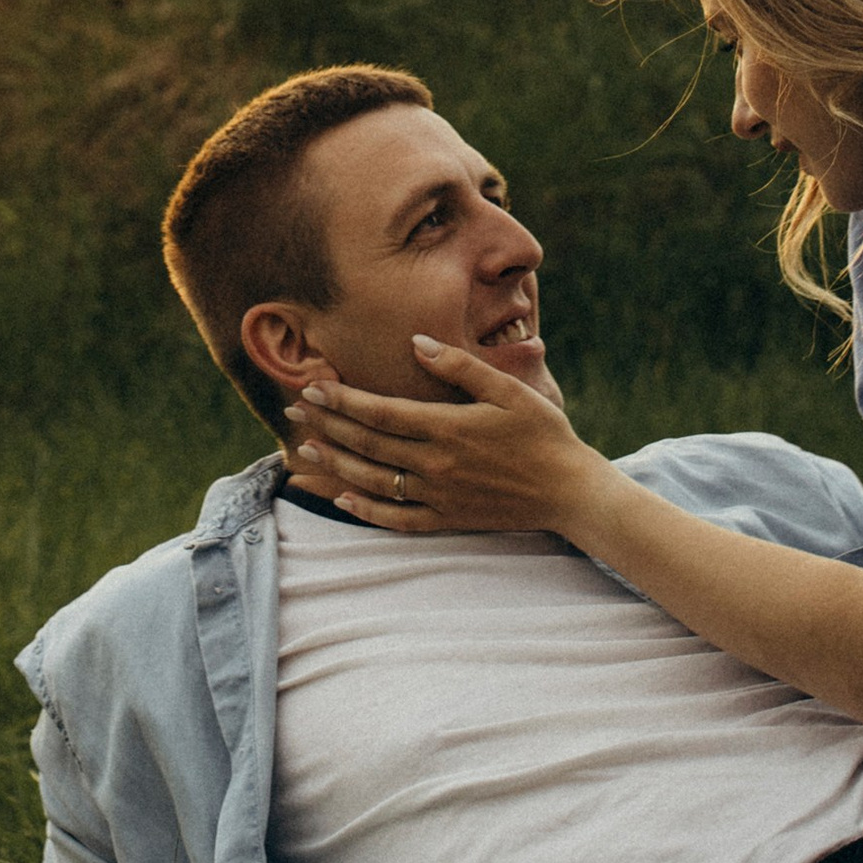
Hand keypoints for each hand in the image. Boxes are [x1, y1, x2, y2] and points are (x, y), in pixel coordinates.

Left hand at [284, 344, 603, 534]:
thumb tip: (416, 343)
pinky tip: (343, 499)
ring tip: (305, 449)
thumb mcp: (508, 390)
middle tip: (292, 409)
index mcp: (448, 428)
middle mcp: (436, 464)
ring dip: (335, 465)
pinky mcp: (447, 519)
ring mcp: (439, 496)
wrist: (570, 491)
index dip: (342, 400)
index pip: (381, 413)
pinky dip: (366, 511)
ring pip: (374, 482)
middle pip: (368, 445)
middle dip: (327, 425)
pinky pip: (397, 519)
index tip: (313, 386)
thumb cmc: (543, 433)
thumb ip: (460, 366)